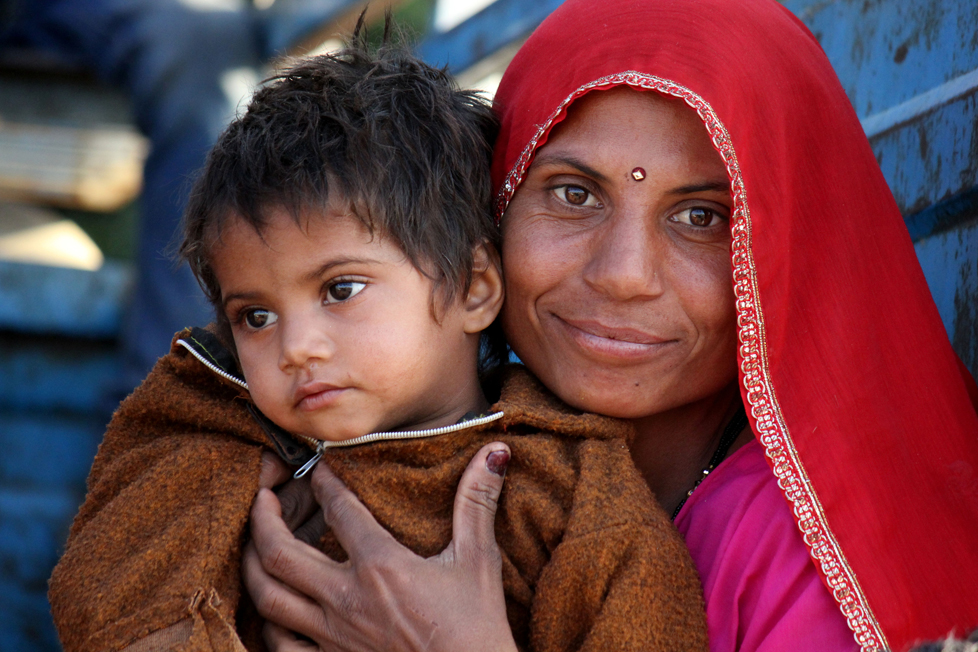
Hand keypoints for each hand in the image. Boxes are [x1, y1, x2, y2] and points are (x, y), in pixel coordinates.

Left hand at [242, 443, 516, 651]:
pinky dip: (268, 621)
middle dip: (262, 518)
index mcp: (382, 567)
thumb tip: (494, 452)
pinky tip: (276, 604)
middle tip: (263, 497)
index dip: (324, 481)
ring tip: (257, 543)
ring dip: (254, 565)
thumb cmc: (477, 628)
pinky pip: (279, 644)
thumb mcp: (479, 560)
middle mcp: (348, 600)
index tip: (318, 466)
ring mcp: (332, 638)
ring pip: (268, 597)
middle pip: (279, 553)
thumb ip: (477, 502)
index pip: (339, 509)